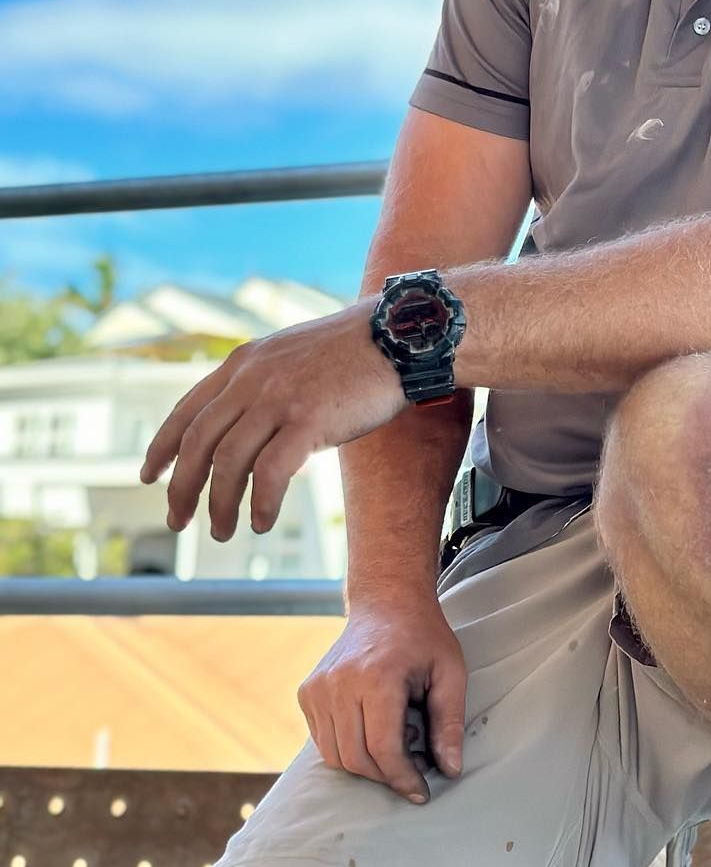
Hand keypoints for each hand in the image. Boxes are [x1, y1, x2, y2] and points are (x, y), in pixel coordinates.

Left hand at [140, 304, 405, 538]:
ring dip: (219, 505)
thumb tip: (253, 422)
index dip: (162, 447)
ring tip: (222, 532)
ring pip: (228, 463)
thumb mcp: (295, 354)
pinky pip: (270, 473)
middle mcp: (252, 378)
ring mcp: (279, 398)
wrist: (403, 334)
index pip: (187, 410)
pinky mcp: (309, 419)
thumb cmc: (360, 348)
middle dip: (181, 488)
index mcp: (245, 362)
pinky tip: (262, 521)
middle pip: (197, 443)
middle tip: (179, 522)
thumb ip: (267, 380)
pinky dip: (260, 504)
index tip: (151, 475)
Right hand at [299, 594, 466, 800]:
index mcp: (377, 676)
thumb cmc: (423, 637)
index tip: (421, 792)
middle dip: (386, 776)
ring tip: (396, 740)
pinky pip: (323, 741)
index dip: (403, 778)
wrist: (386, 602)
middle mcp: (339, 683)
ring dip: (367, 765)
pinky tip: (374, 728)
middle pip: (356, 758)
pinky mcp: (307, 692)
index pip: (383, 749)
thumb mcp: (450, 672)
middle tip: (413, 768)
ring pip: (335, 756)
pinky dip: (348, 748)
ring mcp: (317, 687)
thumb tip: (451, 770)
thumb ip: (450, 723)